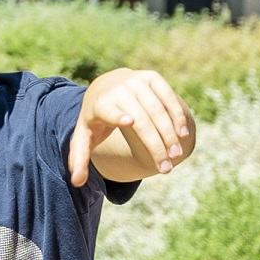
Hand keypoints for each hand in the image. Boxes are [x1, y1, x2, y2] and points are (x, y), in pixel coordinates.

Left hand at [69, 67, 195, 185]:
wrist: (105, 86)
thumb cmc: (96, 119)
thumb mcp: (84, 136)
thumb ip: (78, 159)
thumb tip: (76, 183)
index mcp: (100, 105)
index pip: (109, 111)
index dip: (117, 116)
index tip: (129, 122)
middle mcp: (118, 90)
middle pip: (141, 120)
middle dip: (155, 145)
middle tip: (165, 168)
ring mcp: (136, 81)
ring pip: (157, 110)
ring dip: (169, 134)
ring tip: (176, 156)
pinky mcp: (151, 77)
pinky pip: (168, 97)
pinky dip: (177, 115)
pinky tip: (183, 134)